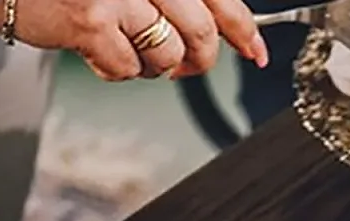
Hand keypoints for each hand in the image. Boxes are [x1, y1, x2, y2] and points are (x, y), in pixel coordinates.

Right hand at [0, 0, 266, 79]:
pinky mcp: (92, 21)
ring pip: (167, 54)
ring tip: (129, 47)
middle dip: (199, 59)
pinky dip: (119, 69)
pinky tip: (101, 51)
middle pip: (200, 30)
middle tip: (187, 64)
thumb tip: (221, 29)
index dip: (243, 27)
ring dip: (154, 65)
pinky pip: (130, 69)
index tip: (257, 51)